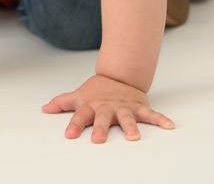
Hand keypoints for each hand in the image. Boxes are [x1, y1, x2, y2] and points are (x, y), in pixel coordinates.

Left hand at [43, 74, 173, 142]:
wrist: (119, 74)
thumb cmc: (97, 90)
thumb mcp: (79, 95)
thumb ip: (62, 103)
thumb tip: (44, 108)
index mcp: (92, 106)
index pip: (80, 116)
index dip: (75, 125)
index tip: (69, 135)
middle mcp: (107, 107)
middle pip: (103, 118)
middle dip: (101, 128)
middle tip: (98, 140)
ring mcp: (123, 107)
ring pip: (127, 117)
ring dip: (131, 127)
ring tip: (133, 138)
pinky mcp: (138, 106)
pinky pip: (150, 113)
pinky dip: (160, 119)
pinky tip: (169, 125)